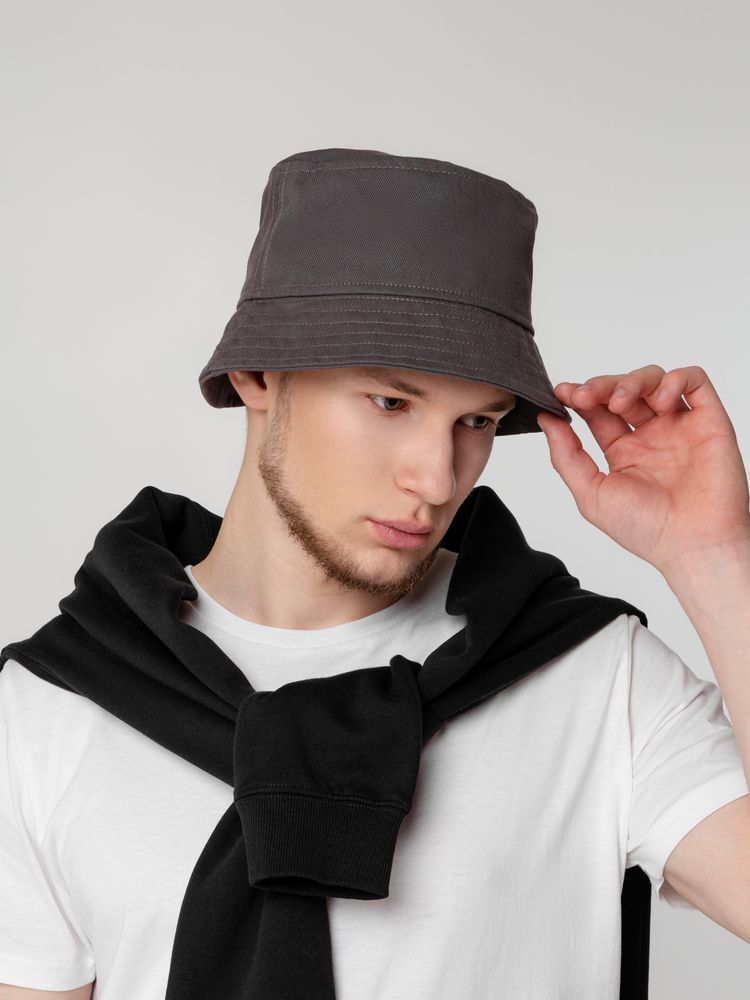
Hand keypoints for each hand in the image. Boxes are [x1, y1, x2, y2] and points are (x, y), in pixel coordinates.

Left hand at [536, 364, 749, 575]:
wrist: (693, 545)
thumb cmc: (646, 530)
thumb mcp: (591, 494)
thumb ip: (566, 456)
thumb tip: (546, 419)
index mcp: (623, 452)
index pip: (598, 411)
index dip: (580, 396)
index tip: (562, 393)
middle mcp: (651, 436)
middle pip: (622, 390)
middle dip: (600, 386)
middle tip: (584, 396)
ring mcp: (680, 426)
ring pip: (654, 380)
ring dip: (632, 381)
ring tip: (621, 403)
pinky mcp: (709, 420)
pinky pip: (695, 381)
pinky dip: (674, 378)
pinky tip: (659, 402)